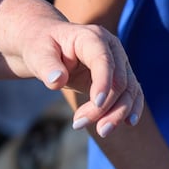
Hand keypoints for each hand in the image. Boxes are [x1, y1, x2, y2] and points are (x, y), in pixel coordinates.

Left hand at [2, 15, 142, 137]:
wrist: (46, 46)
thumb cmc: (40, 46)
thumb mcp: (37, 53)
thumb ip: (47, 66)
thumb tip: (57, 80)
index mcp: (91, 37)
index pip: (104, 60)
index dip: (103, 82)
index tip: (96, 104)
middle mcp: (111, 48)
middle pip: (119, 79)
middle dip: (105, 106)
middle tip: (79, 124)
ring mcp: (118, 62)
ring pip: (129, 90)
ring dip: (117, 113)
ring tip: (100, 131)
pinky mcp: (119, 76)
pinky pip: (132, 94)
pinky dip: (130, 109)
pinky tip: (127, 124)